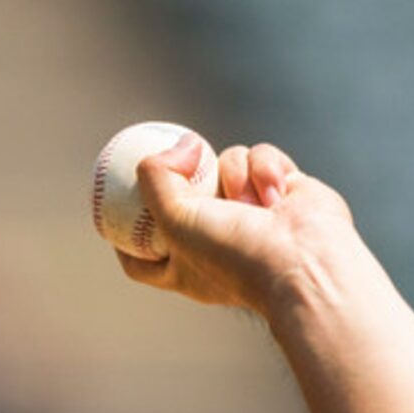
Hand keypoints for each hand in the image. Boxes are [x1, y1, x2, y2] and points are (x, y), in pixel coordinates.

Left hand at [119, 133, 358, 316]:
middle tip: (178, 157)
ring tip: (249, 200)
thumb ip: (156, 180)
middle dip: (183, 177)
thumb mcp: (174, 220)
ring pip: (226, 162)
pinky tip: (278, 195)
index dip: (125, 235)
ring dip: (234, 172)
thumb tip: (177, 145)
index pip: (142, 257)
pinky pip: (260, 156)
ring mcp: (250, 213)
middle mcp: (216, 242)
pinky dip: (266, 168)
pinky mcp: (281, 189)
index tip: (111, 209)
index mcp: (184, 267)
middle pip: (184, 197)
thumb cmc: (235, 255)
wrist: (302, 259)